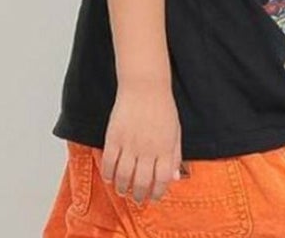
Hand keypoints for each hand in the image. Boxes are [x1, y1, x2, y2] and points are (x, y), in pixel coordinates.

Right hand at [100, 80, 182, 203]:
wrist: (145, 86)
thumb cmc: (162, 107)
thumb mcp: (176, 131)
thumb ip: (176, 155)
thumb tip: (175, 177)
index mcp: (165, 148)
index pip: (162, 180)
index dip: (157, 193)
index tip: (154, 197)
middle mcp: (148, 149)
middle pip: (142, 183)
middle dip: (139, 196)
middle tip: (137, 198)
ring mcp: (130, 144)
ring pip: (124, 177)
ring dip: (123, 188)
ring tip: (123, 190)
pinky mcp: (114, 137)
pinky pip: (109, 163)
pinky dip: (109, 174)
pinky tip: (111, 177)